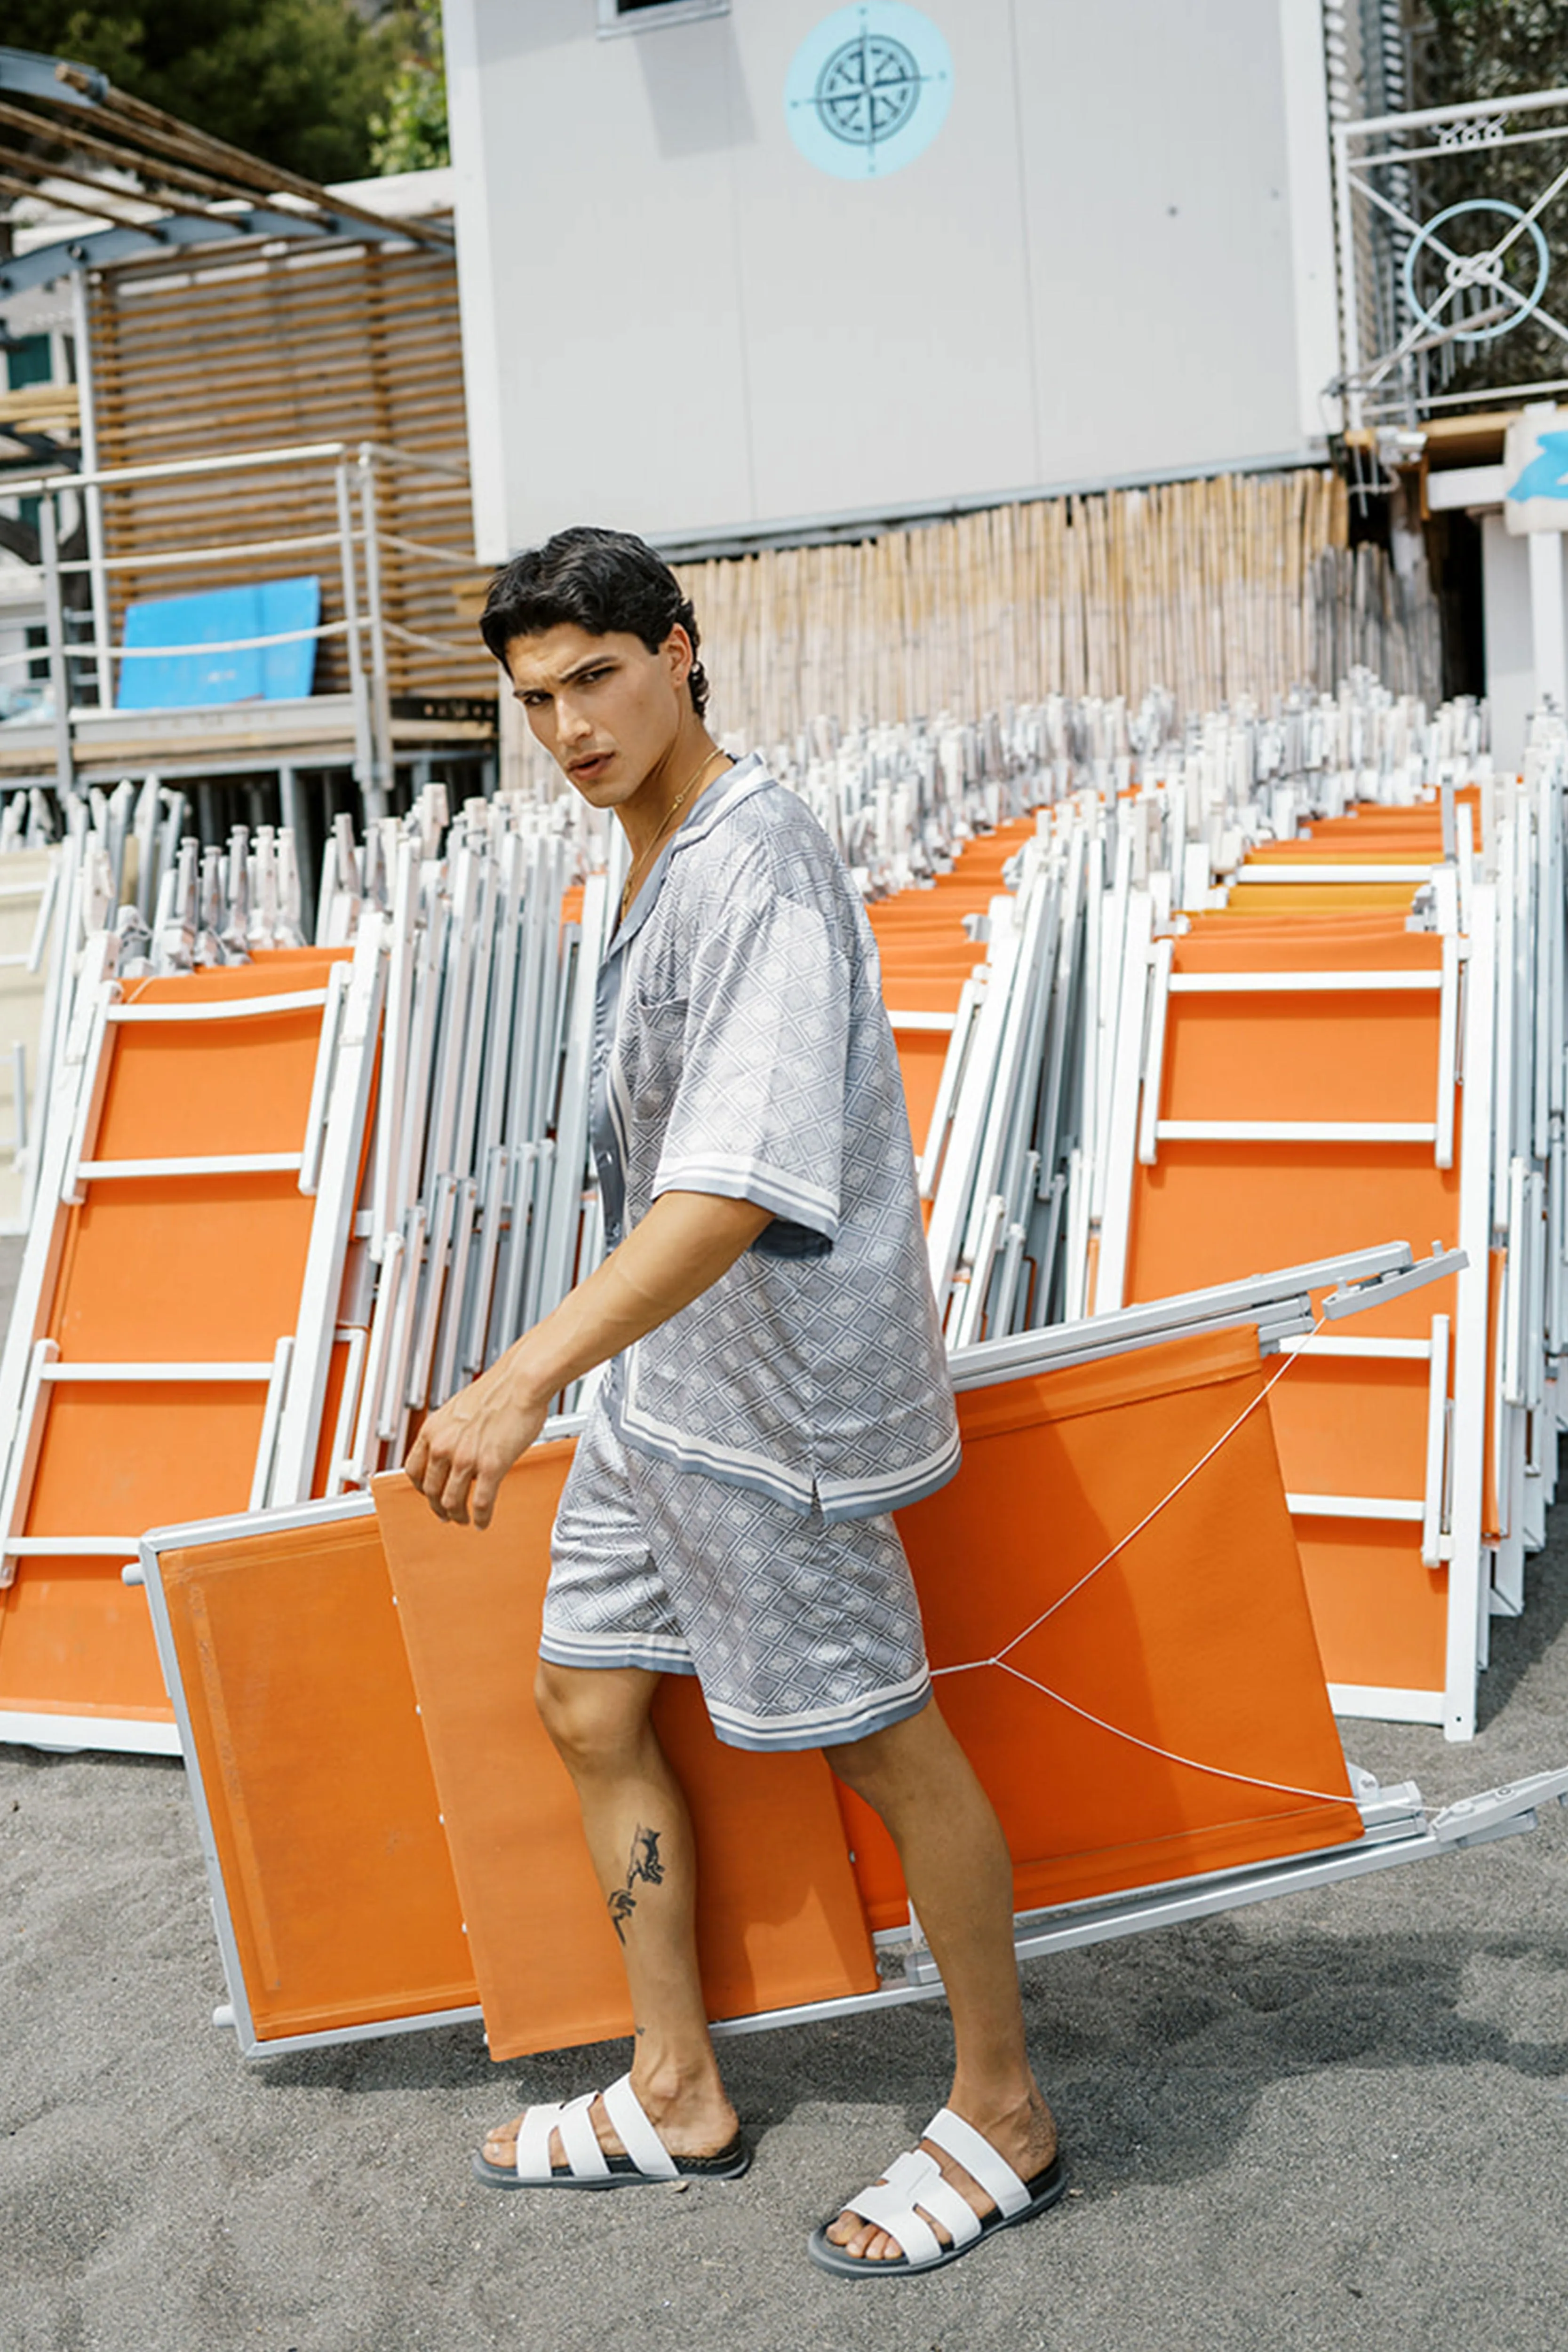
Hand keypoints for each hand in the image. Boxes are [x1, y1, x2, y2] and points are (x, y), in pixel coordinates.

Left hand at [403, 1363, 550, 1529]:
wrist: (522, 1381)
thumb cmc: (499, 1389)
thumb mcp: (459, 1409)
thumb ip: (451, 1431)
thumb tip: (454, 1445)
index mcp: (433, 1429)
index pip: (413, 1470)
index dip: (420, 1488)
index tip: (428, 1493)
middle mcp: (444, 1446)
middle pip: (430, 1491)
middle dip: (437, 1507)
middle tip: (445, 1514)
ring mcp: (466, 1458)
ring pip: (452, 1502)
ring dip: (457, 1516)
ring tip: (464, 1520)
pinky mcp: (491, 1467)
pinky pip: (481, 1503)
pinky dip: (480, 1518)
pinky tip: (483, 1522)